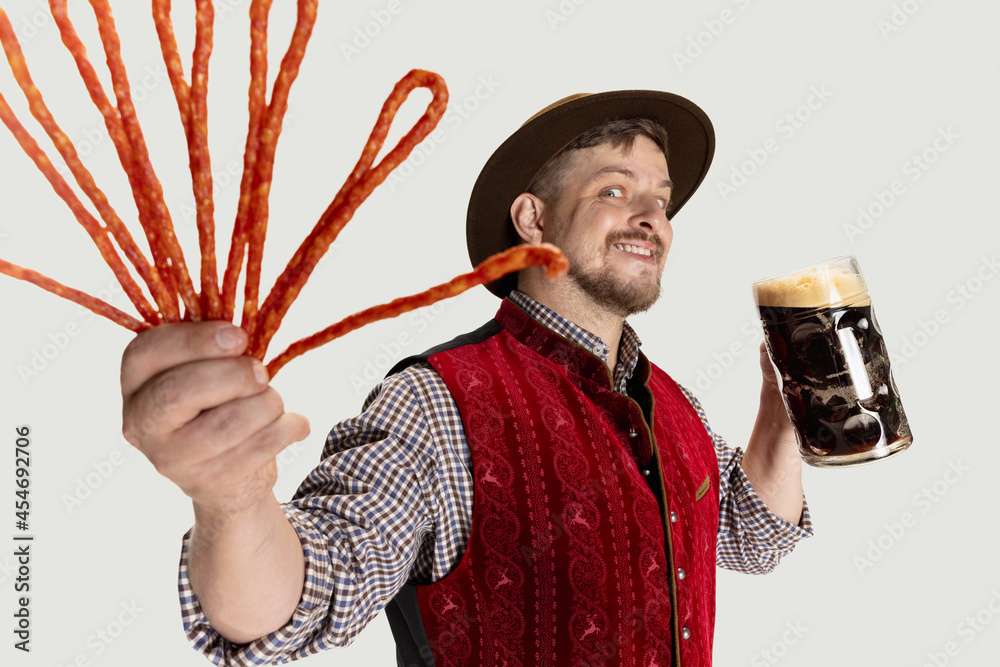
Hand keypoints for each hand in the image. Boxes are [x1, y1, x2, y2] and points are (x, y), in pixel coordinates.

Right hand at [121, 321, 309, 512]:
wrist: (229, 476)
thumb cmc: (219, 405)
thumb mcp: (207, 372)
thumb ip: (213, 349)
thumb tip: (240, 333)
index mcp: (135, 383)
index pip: (145, 352)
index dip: (195, 340)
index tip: (239, 338)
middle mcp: (140, 424)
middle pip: (179, 390)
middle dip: (234, 375)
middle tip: (261, 373)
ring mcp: (170, 459)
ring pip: (226, 423)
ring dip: (267, 403)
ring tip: (274, 402)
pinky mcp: (206, 484)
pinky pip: (257, 448)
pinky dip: (288, 428)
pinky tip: (295, 424)